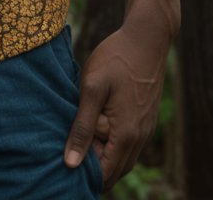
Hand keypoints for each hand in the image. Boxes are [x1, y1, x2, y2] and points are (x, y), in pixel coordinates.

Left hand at [64, 18, 169, 190]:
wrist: (147, 37)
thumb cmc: (116, 58)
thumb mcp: (92, 88)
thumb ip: (82, 127)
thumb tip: (70, 163)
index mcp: (126, 134)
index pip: (106, 175)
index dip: (85, 176)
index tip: (65, 166)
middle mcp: (139, 138)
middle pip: (115, 172)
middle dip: (94, 170)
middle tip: (70, 154)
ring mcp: (145, 129)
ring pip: (123, 160)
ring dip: (104, 158)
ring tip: (81, 142)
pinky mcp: (145, 120)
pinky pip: (129, 146)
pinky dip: (113, 147)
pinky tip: (97, 130)